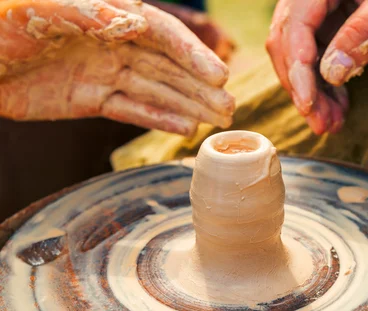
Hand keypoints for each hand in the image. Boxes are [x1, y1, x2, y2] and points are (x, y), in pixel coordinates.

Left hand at [0, 0, 233, 135]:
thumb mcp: (45, 9)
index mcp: (104, 12)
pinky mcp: (89, 100)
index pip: (159, 32)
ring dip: (187, 104)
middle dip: (198, 85)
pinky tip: (184, 127)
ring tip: (218, 119)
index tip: (217, 74)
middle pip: (165, 65)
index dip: (191, 53)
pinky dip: (157, 118)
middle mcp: (110, 42)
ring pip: (154, 89)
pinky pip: (130, 110)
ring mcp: (101, 72)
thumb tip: (139, 22)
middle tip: (230, 106)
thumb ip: (93, 14)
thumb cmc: (3, 22)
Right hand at [266, 0, 367, 133]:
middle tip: (320, 123)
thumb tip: (331, 73)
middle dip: (302, 87)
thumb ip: (365, 32)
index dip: (298, 67)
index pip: (296, 24)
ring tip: (329, 124)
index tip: (307, 102)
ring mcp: (320, 10)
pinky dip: (324, 85)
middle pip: (289, 44)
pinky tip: (336, 108)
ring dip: (312, 92)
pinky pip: (317, 58)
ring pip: (299, 56)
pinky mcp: (331, 25)